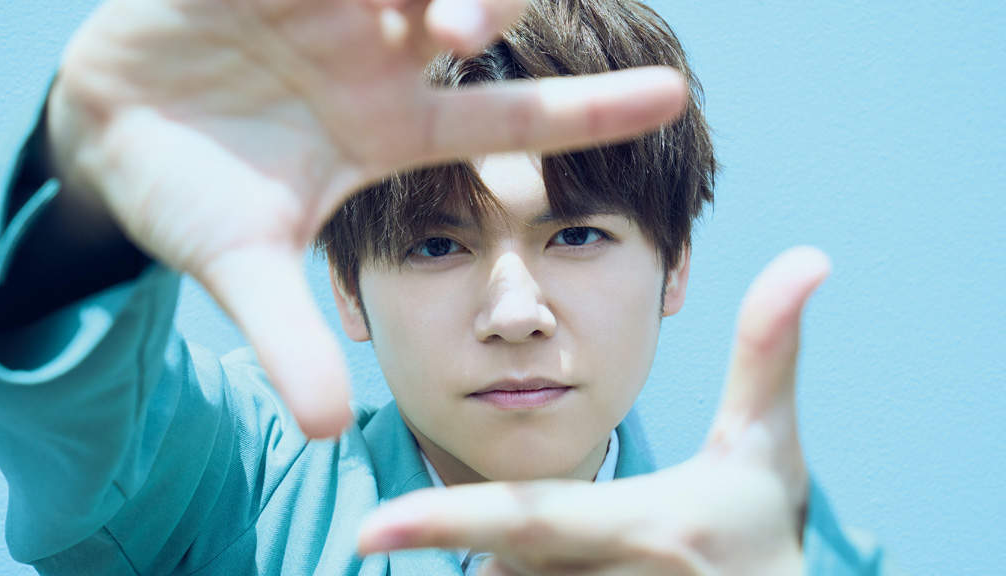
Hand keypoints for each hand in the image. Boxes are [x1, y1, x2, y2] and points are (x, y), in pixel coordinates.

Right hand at [45, 0, 686, 436]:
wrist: (107, 134)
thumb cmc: (184, 193)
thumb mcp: (241, 266)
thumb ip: (291, 336)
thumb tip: (328, 431)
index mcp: (391, 128)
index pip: (512, 118)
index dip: (591, 108)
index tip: (675, 99)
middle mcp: (375, 58)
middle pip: (467, 16)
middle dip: (484, 9)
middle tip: (469, 28)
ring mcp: (324, 5)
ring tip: (442, 12)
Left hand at [357, 247, 830, 574]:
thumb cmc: (764, 529)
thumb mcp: (767, 444)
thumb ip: (769, 350)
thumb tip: (810, 255)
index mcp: (645, 526)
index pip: (530, 520)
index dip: (448, 521)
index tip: (370, 528)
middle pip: (506, 551)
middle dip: (511, 531)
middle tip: (575, 525)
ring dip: (525, 560)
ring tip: (604, 554)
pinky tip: (577, 569)